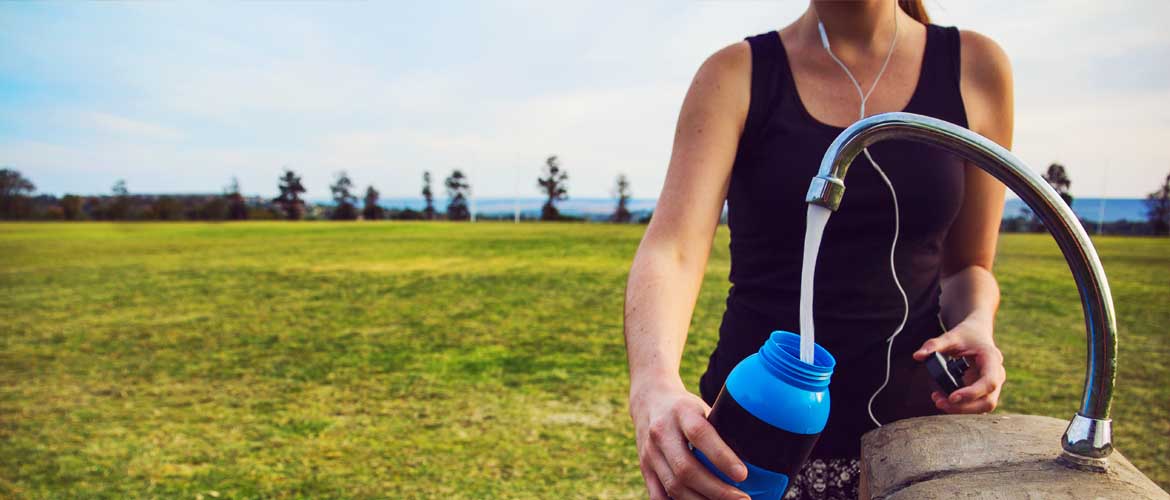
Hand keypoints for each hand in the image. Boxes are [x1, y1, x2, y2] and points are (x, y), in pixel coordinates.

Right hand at [629, 379, 749, 499]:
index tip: (743, 475)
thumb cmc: (687, 408)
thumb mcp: (703, 407)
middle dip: (717, 490)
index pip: (700, 434)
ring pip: (674, 486)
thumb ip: (720, 429)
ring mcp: (650, 452)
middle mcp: (661, 432)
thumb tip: (754, 455)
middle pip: (686, 468)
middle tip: (742, 499)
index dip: (721, 457)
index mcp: (682, 412)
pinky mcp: (645, 468)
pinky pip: (658, 495)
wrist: (649, 401)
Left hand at [913, 318, 1004, 413]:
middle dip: (964, 407)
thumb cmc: (966, 335)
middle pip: (987, 401)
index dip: (972, 393)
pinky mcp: (984, 391)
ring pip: (983, 406)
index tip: (952, 397)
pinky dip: (961, 406)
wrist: (977, 334)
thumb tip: (917, 356)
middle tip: (939, 402)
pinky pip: (976, 404)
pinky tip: (944, 400)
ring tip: (938, 400)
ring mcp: (992, 385)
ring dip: (961, 409)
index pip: (989, 382)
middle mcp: (997, 375)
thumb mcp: (951, 336)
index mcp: (992, 359)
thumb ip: (934, 345)